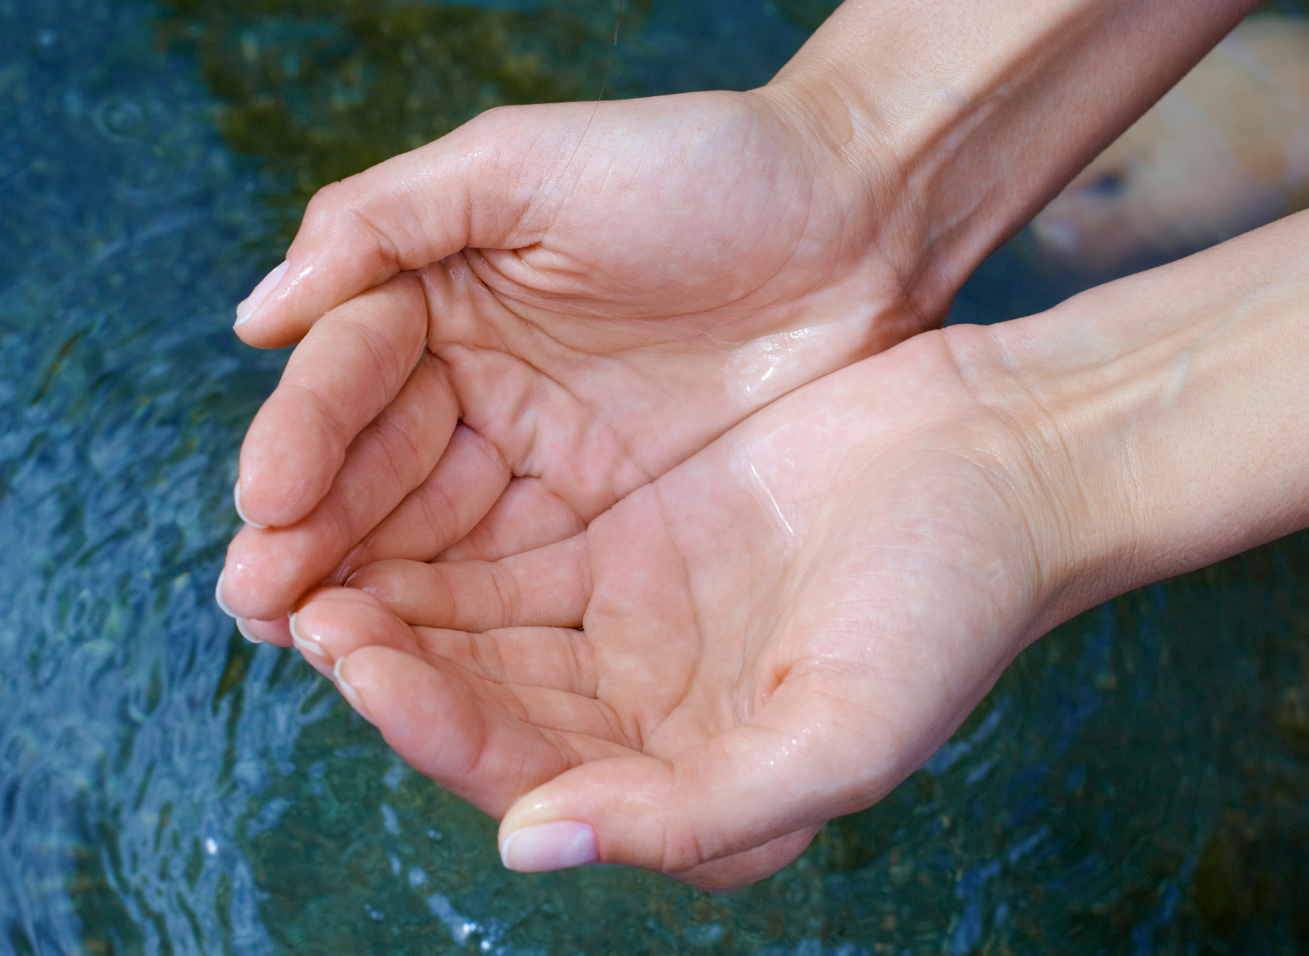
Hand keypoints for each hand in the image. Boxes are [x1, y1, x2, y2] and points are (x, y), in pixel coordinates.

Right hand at [217, 89, 934, 634]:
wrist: (861, 217)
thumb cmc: (699, 166)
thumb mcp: (527, 163)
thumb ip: (384, 222)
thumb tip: (256, 317)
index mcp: (443, 301)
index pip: (350, 380)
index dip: (303, 441)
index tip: (266, 505)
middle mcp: (480, 391)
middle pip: (377, 477)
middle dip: (317, 539)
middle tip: (261, 606)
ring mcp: (546, 464)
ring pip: (437, 541)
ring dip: (375, 596)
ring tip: (317, 648)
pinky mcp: (613, 524)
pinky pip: (523, 581)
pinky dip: (467, 622)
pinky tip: (419, 663)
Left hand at [283, 330, 1084, 889]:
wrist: (1013, 458)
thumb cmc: (952, 606)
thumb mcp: (844, 734)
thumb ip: (694, 814)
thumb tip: (528, 849)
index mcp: (688, 788)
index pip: (524, 774)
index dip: (430, 722)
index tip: (355, 653)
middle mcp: (645, 720)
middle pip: (482, 700)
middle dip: (389, 656)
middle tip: (295, 596)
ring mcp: (634, 624)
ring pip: (482, 623)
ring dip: (401, 590)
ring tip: (311, 544)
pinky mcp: (633, 538)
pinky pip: (514, 543)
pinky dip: (448, 526)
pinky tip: (387, 483)